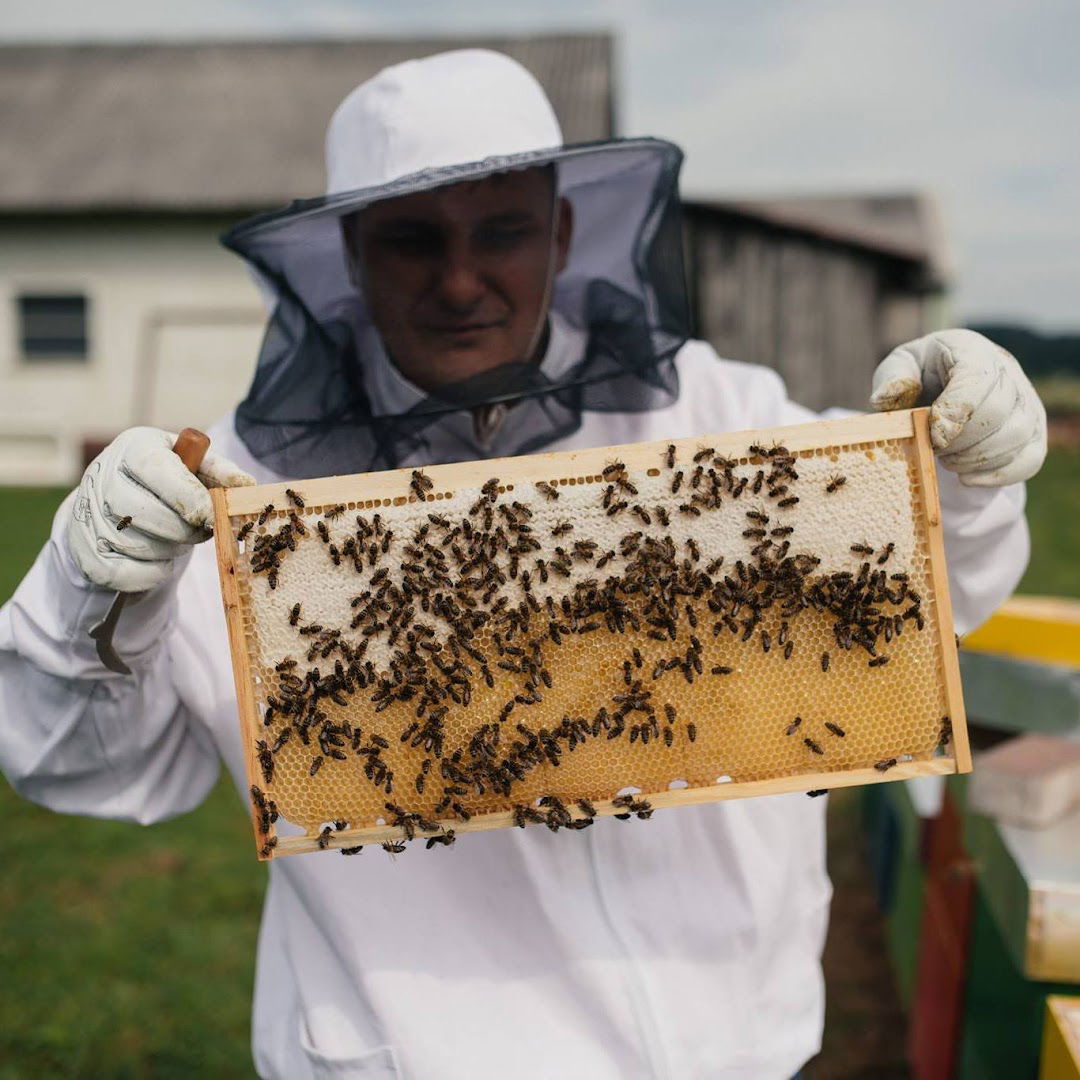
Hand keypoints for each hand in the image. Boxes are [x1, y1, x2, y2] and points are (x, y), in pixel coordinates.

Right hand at [67, 427, 254, 591]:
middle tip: (197, 533)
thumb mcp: (197, 468)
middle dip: (181, 531)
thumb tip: (246, 486)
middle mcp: (103, 474)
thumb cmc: (169, 483)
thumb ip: (221, 475)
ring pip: (132, 544)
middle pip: (144, 512)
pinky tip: (158, 563)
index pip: (160, 471)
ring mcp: (87, 511)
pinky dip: (145, 575)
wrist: (119, 504)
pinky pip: (116, 572)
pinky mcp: (81, 547)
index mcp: (136, 447)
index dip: (192, 500)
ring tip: (174, 542)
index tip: (212, 518)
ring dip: (165, 552)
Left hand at [869, 329, 1046, 486]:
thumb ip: (892, 377)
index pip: (977, 381)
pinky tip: (968, 478)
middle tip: (936, 450)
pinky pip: (1030, 459)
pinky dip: (999, 475)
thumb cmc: (922, 375)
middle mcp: (1008, 372)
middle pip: (998, 412)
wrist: (948, 384)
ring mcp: (1026, 402)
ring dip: (977, 459)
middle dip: (961, 442)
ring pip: (1017, 436)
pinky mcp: (1033, 431)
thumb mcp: (900, 366)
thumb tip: (885, 397)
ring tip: (948, 460)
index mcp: (973, 351)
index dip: (954, 414)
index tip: (932, 437)